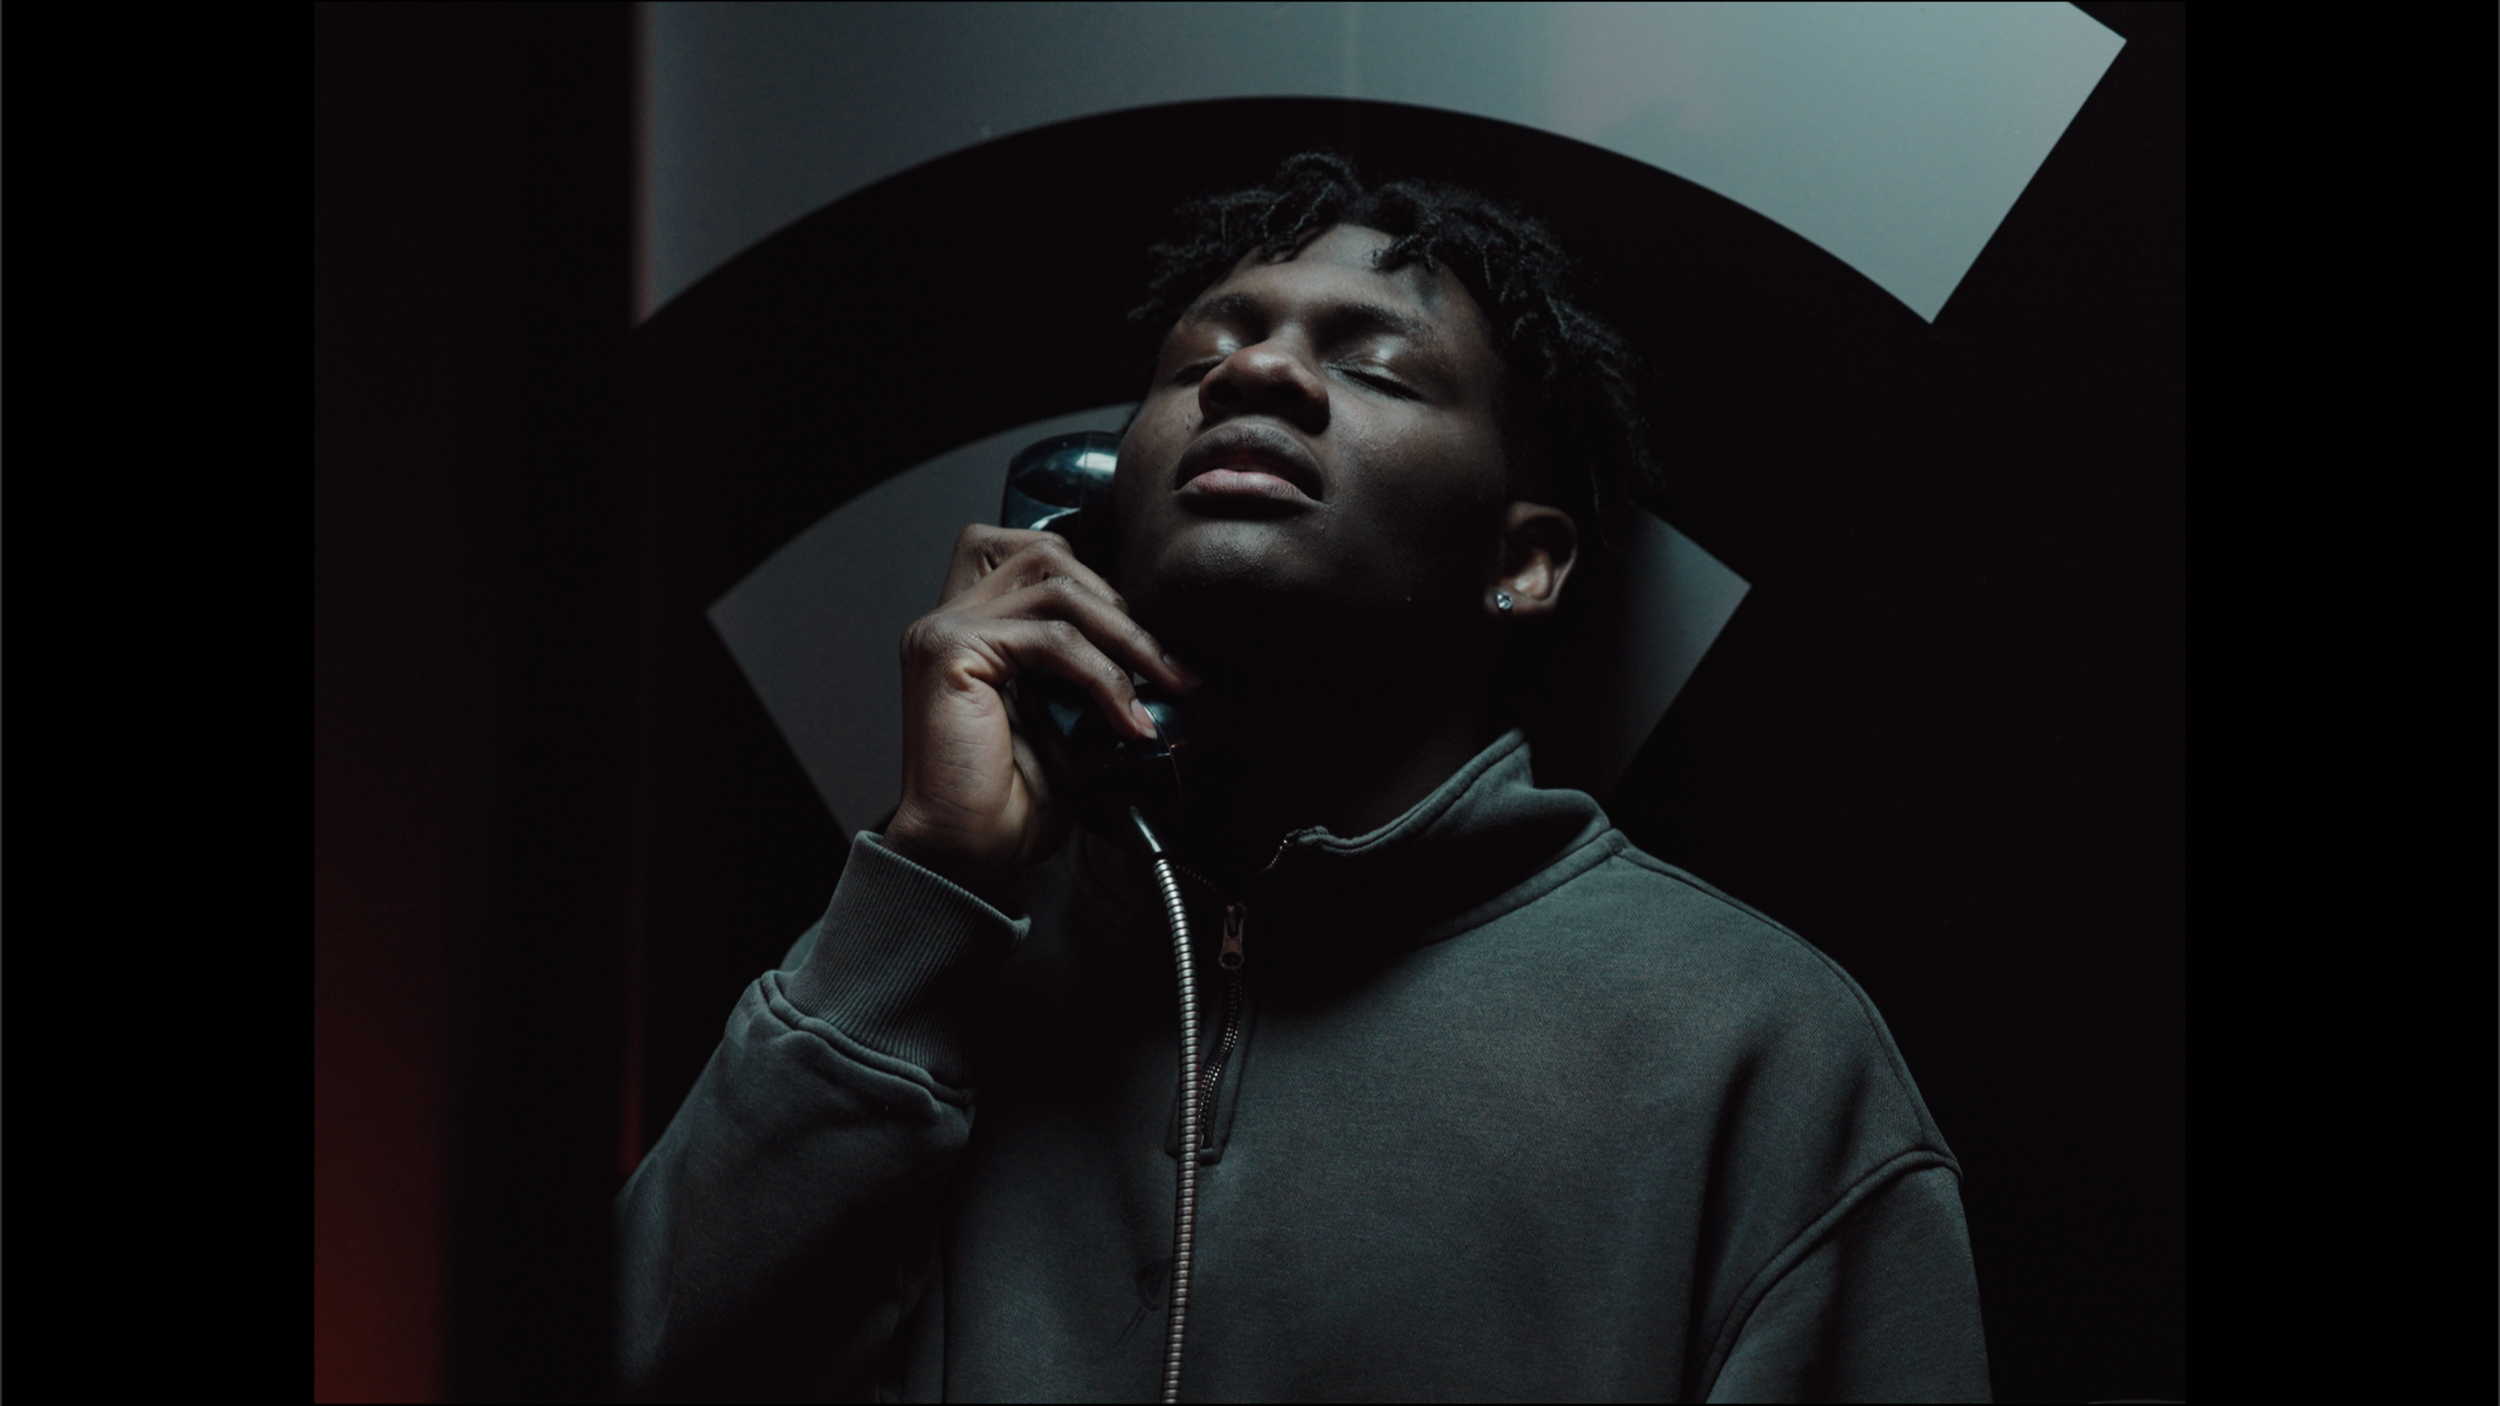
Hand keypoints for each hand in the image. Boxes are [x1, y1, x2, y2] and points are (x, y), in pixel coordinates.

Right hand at [882, 525, 1197, 902]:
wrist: (967, 854)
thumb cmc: (1010, 802)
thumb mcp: (1067, 719)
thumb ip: (1090, 670)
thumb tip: (1157, 655)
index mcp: (975, 626)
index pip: (1044, 558)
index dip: (1102, 588)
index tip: (1151, 643)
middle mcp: (953, 617)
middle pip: (1053, 560)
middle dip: (1123, 611)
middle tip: (1170, 667)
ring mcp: (946, 629)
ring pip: (1058, 591)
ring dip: (1125, 639)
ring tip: (1163, 685)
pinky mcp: (951, 651)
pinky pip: (1051, 640)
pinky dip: (1104, 677)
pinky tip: (1127, 717)